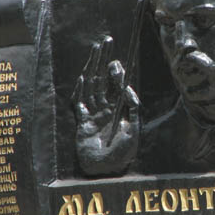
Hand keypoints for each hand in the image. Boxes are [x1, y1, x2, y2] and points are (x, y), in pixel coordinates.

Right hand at [72, 36, 139, 175]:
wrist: (105, 170)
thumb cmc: (122, 153)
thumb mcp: (134, 130)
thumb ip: (133, 110)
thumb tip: (129, 89)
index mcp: (120, 110)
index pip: (118, 86)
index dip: (118, 73)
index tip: (118, 60)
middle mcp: (106, 109)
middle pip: (104, 80)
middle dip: (105, 62)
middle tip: (106, 44)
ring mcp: (94, 114)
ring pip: (92, 86)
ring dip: (93, 68)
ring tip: (95, 51)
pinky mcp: (83, 122)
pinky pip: (80, 102)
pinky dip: (80, 90)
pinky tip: (83, 77)